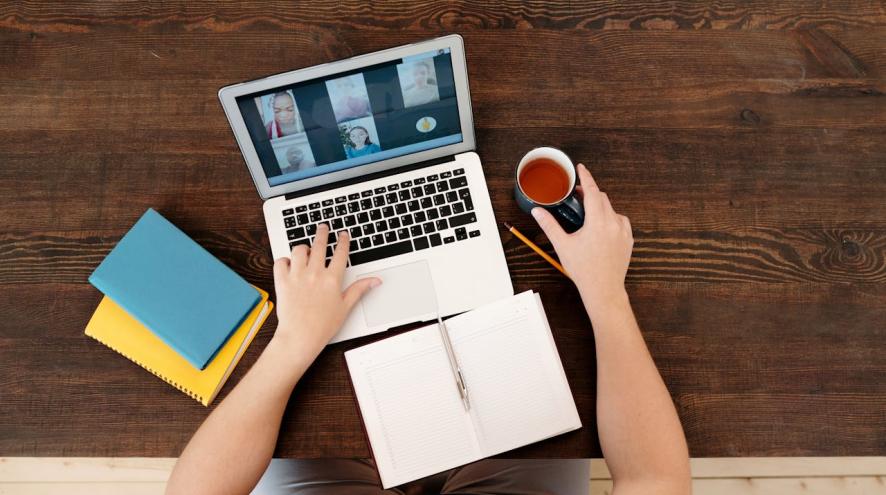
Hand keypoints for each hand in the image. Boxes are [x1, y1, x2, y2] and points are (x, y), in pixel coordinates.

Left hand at [272, 224, 380, 359]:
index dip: (343, 241)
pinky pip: (280, 262)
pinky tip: (288, 263)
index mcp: (332, 279)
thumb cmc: (322, 326)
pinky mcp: (282, 281)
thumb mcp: (345, 307)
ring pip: (299, 250)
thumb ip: (359, 289)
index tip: (343, 234)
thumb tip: (375, 280)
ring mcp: (297, 276)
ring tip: (305, 249)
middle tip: (323, 227)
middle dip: (322, 232)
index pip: (340, 253)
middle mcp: (314, 274)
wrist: (300, 337)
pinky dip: (284, 260)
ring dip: (303, 247)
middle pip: (319, 244)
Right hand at [532, 163, 632, 314]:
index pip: (592, 191)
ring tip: (588, 215)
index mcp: (597, 221)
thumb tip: (537, 211)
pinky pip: (621, 221)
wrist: (603, 289)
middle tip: (577, 195)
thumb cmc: (583, 270)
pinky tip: (602, 227)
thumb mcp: (563, 245)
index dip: (586, 177)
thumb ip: (549, 225)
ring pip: (612, 209)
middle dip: (590, 193)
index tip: (581, 168)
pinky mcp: (629, 239)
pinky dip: (611, 219)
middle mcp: (613, 223)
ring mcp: (623, 231)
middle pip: (602, 198)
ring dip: (600, 207)